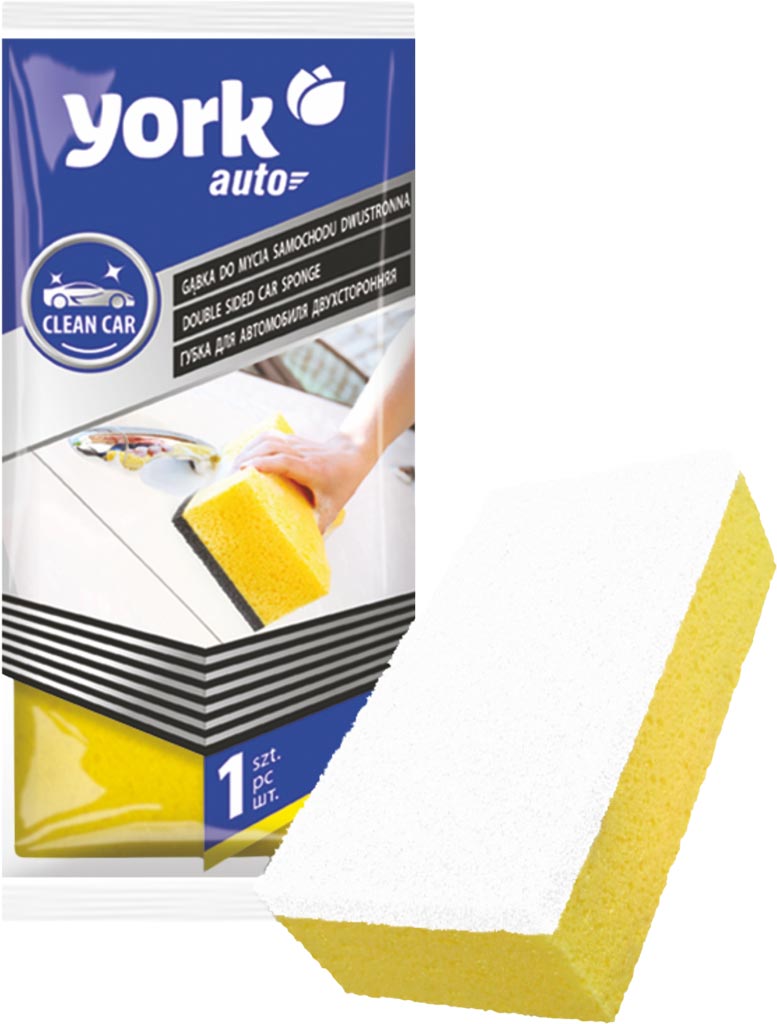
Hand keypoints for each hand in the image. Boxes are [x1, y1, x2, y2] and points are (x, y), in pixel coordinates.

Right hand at [233, 431, 371, 533]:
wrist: (352, 454)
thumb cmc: (342, 481)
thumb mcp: (334, 506)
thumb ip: (319, 525)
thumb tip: (306, 548)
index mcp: (313, 469)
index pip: (286, 461)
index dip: (265, 463)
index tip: (245, 470)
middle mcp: (303, 454)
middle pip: (271, 448)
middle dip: (247, 458)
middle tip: (230, 476)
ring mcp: (296, 443)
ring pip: (268, 440)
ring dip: (247, 450)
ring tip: (232, 468)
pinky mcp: (291, 440)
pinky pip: (268, 437)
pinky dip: (252, 444)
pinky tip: (243, 455)